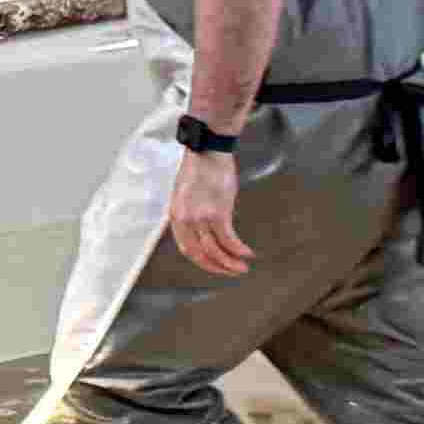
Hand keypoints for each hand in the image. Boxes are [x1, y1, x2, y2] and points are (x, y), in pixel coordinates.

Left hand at [161, 143, 251, 278]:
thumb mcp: (186, 194)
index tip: (215, 266)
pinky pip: (229, 239)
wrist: (207, 151)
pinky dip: (239, 249)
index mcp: (176, 216)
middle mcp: (185, 220)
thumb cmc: (200, 168)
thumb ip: (190, 214)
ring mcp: (201, 217)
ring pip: (215, 250)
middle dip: (217, 267)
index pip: (186, 249)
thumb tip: (202, 231)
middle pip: (200, 254)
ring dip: (230, 263)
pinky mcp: (218, 212)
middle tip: (231, 272)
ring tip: (243, 268)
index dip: (203, 262)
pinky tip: (247, 253)